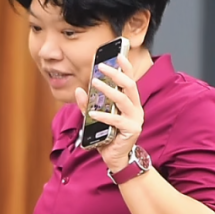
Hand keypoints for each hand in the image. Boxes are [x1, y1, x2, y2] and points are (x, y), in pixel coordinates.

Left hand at [75, 54, 144, 172]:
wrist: (115, 157)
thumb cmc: (108, 135)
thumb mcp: (95, 118)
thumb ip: (87, 104)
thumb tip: (79, 90)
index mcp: (130, 102)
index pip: (130, 80)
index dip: (126, 67)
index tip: (118, 55)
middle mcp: (135, 108)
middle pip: (129, 86)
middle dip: (116, 74)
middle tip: (101, 67)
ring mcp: (135, 118)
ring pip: (123, 99)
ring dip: (108, 90)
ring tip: (95, 83)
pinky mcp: (131, 129)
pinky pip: (116, 120)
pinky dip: (103, 115)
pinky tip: (92, 112)